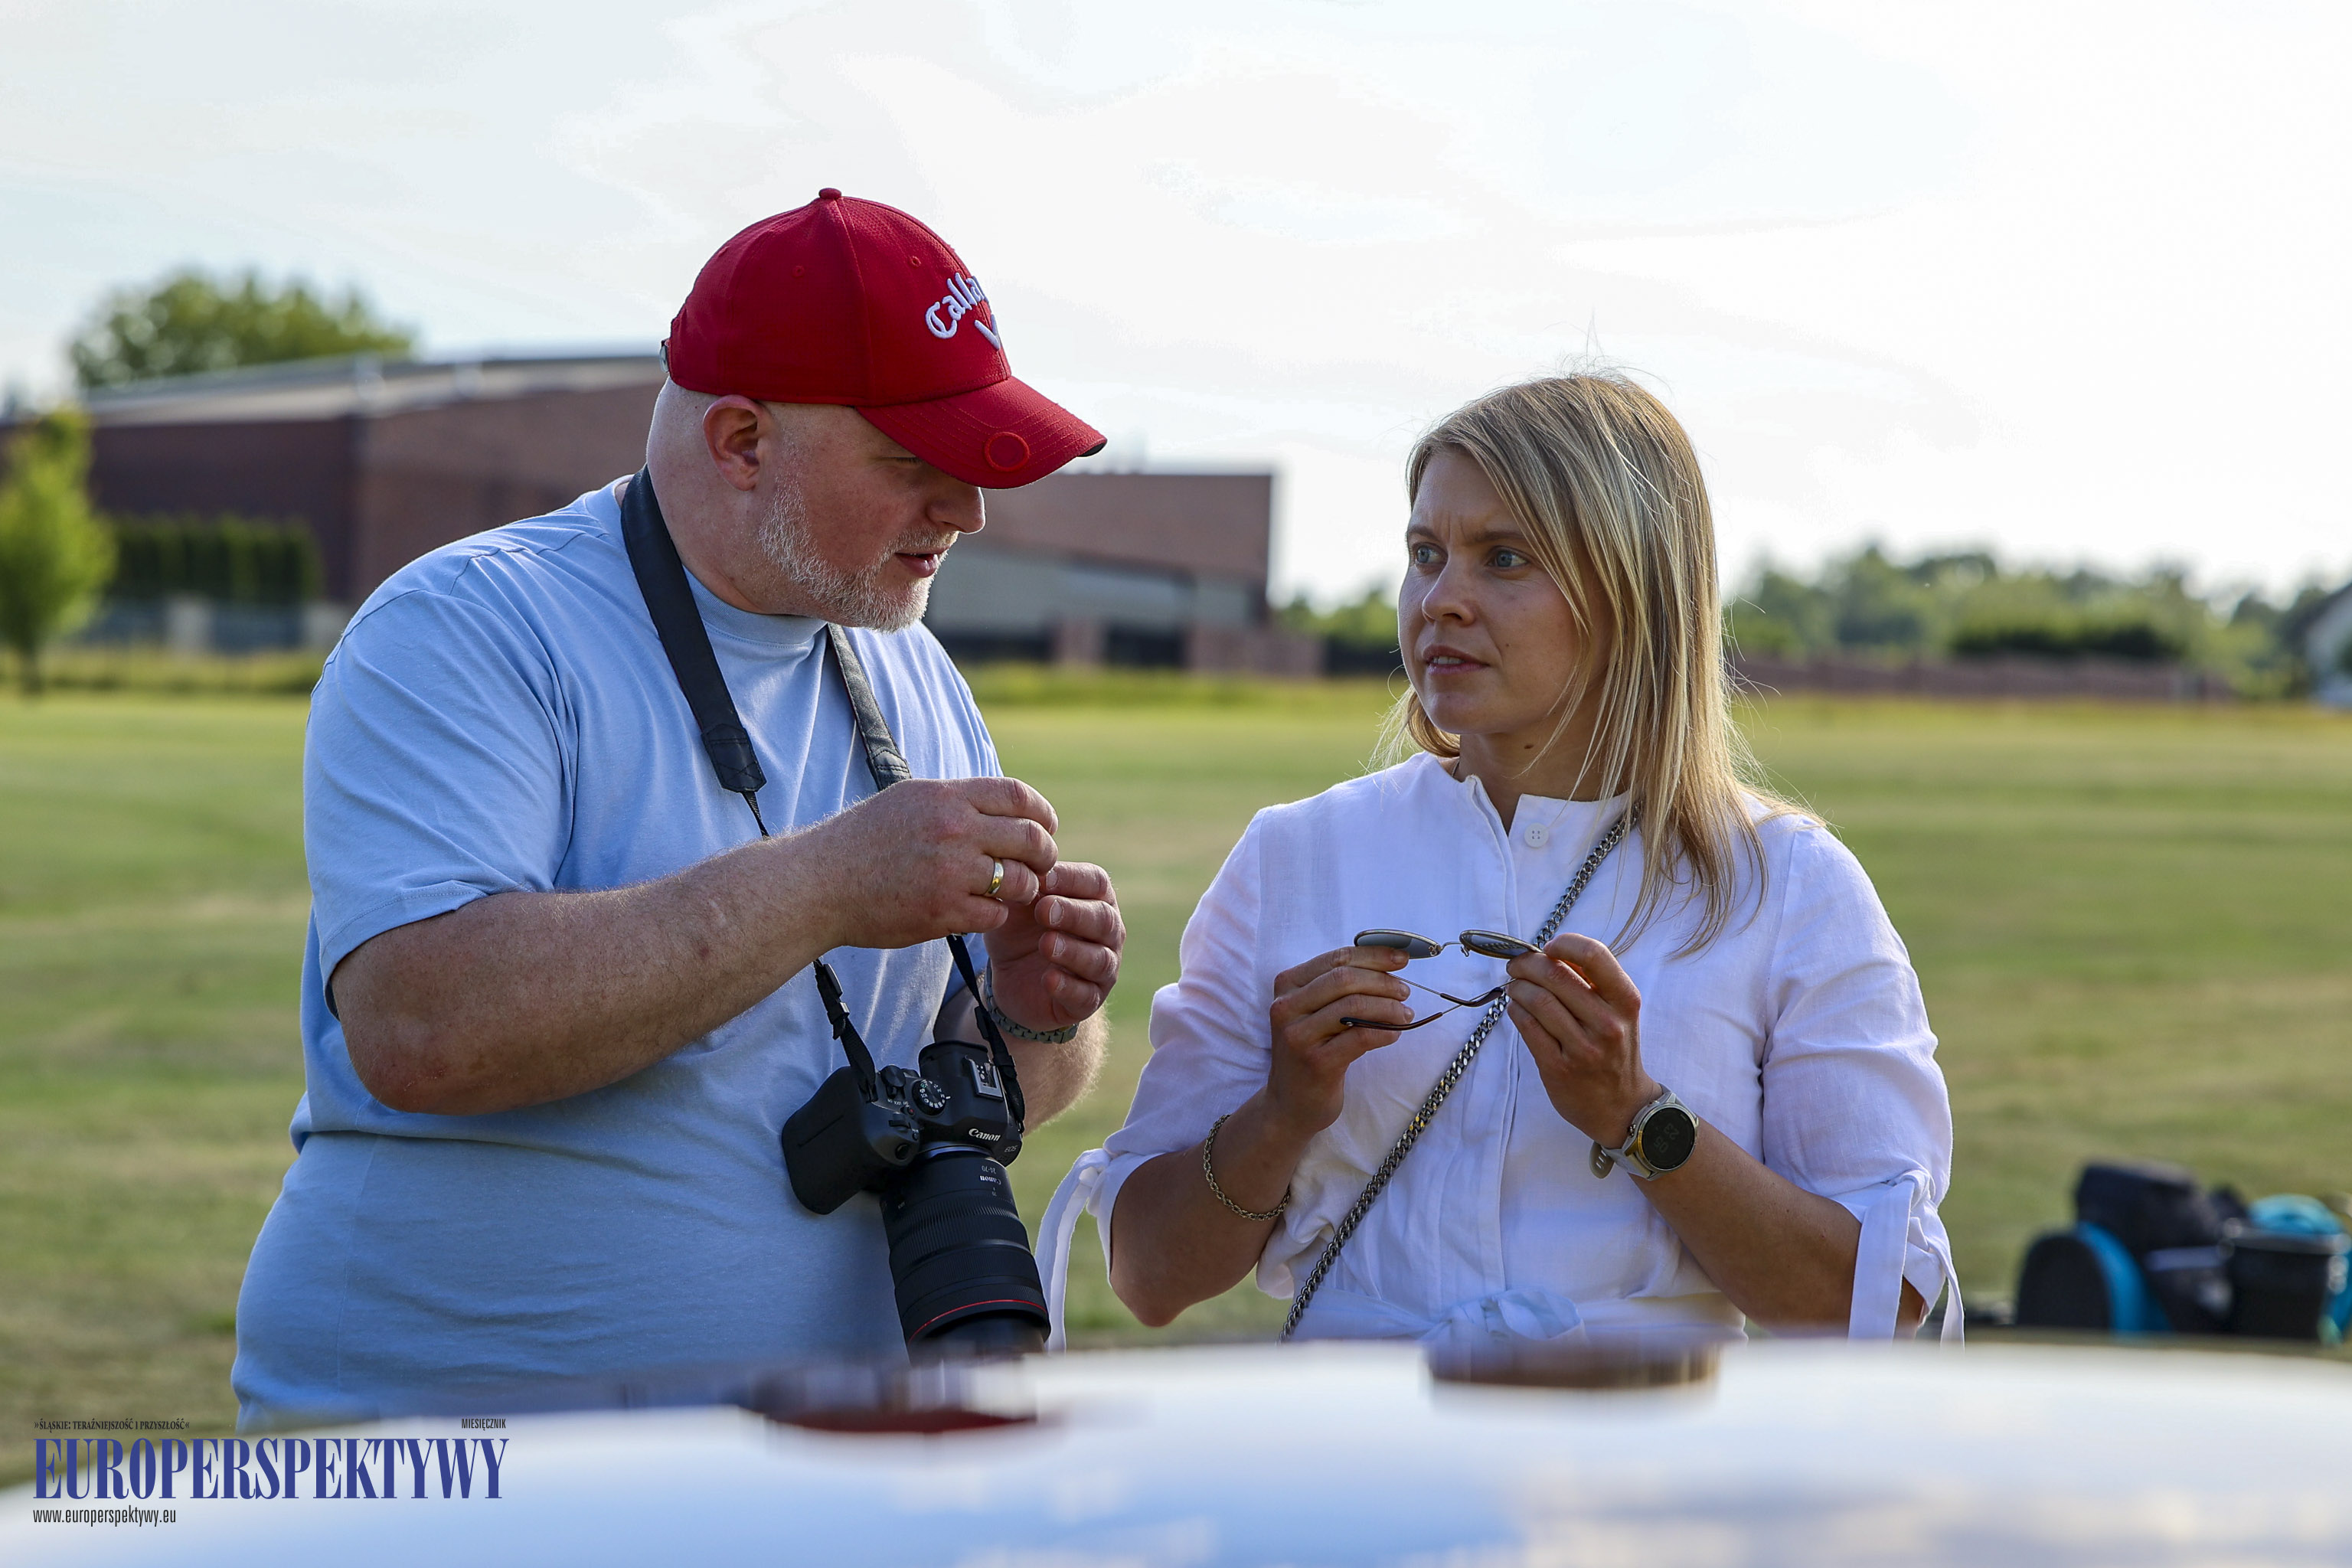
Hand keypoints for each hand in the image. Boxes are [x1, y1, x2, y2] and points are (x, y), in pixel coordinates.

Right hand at [802, 777, 1057, 950]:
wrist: (820, 884)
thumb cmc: (863, 842)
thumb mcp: (908, 800)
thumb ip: (956, 800)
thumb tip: (1002, 804)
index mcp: (946, 797)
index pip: (1018, 796)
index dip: (1043, 814)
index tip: (1048, 827)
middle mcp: (953, 829)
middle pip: (1031, 839)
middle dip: (1045, 854)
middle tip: (1041, 865)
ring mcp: (950, 872)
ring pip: (1021, 881)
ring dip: (1024, 889)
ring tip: (1011, 891)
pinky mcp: (943, 911)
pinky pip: (996, 914)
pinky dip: (995, 914)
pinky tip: (979, 911)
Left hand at [984, 861, 1124, 1030]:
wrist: (1010, 979)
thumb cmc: (1019, 929)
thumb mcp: (1014, 903)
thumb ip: (1020, 882)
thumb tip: (1017, 857)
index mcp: (1094, 899)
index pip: (1096, 883)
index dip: (1071, 880)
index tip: (1040, 880)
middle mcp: (1107, 932)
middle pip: (1103, 920)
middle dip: (1074, 914)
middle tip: (1044, 910)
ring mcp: (1102, 968)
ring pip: (1100, 960)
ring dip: (1073, 951)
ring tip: (1046, 944)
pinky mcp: (1088, 1001)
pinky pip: (1086, 996)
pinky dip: (1068, 988)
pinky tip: (1048, 979)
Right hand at [1263, 946, 1413, 1136]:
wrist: (1290, 1102)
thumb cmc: (1311, 1050)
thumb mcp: (1314, 1012)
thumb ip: (1339, 987)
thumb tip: (1389, 964)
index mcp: (1287, 985)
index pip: (1336, 959)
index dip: (1374, 956)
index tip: (1401, 959)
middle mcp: (1287, 1007)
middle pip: (1345, 979)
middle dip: (1383, 981)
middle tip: (1404, 992)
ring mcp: (1299, 1036)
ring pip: (1354, 1006)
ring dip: (1388, 1007)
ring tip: (1405, 1014)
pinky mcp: (1316, 1062)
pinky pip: (1361, 1037)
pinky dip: (1385, 1031)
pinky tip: (1394, 1033)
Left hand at [1505, 933, 1659, 1145]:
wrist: (1623, 1107)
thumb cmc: (1615, 1050)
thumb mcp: (1619, 1012)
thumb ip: (1592, 982)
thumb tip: (1551, 952)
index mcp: (1625, 1001)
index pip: (1594, 955)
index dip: (1564, 943)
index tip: (1548, 947)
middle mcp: (1608, 1023)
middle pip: (1555, 974)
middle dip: (1527, 964)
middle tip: (1516, 965)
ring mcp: (1583, 1047)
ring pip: (1537, 999)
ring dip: (1517, 987)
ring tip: (1514, 986)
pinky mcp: (1558, 1068)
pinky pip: (1527, 1027)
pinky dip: (1515, 1010)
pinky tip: (1516, 1008)